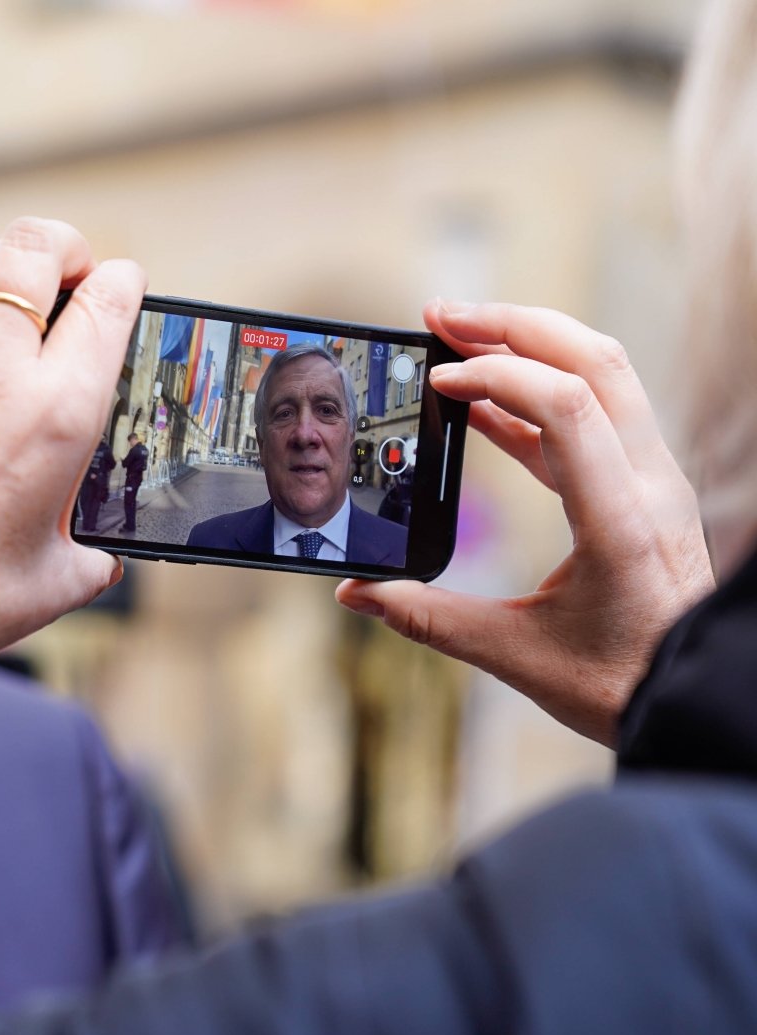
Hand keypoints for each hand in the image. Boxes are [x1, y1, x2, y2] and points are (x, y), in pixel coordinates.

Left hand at [0, 218, 144, 700]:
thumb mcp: (61, 576)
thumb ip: (97, 550)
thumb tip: (104, 550)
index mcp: (60, 413)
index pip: (108, 296)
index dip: (125, 283)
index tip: (123, 294)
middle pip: (37, 245)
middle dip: (67, 247)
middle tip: (72, 277)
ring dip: (3, 257)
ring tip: (16, 288)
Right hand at [335, 300, 712, 745]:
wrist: (695, 701)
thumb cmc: (622, 684)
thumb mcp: (517, 657)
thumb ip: (430, 620)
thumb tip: (357, 594)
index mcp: (621, 521)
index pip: (570, 408)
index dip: (500, 378)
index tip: (441, 383)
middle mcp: (649, 485)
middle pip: (594, 361)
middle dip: (513, 325)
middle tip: (441, 314)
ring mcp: (652, 480)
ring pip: (602, 373)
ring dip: (529, 344)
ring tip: (457, 338)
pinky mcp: (641, 487)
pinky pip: (593, 413)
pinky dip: (536, 392)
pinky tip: (481, 402)